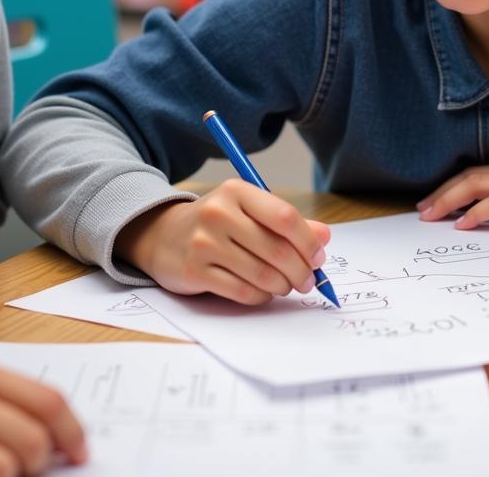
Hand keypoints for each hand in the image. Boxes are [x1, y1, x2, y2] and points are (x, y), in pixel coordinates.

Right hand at [116, 179, 331, 305]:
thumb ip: (285, 222)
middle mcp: (218, 213)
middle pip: (276, 250)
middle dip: (300, 271)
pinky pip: (242, 292)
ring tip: (286, 285)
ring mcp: (204, 243)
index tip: (318, 257)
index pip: (284, 217)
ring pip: (262, 274)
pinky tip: (263, 292)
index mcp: (236, 191)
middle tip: (308, 280)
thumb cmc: (216, 223)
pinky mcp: (195, 271)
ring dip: (282, 286)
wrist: (164, 235)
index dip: (308, 241)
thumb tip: (324, 236)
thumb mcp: (247, 210)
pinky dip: (261, 296)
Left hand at [417, 158, 488, 239]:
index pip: (481, 173)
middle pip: (470, 176)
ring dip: (448, 200)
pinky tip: (462, 225)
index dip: (456, 185)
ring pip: (475, 185)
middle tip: (422, 210)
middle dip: (442, 192)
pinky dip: (475, 213)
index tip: (437, 200)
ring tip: (430, 216)